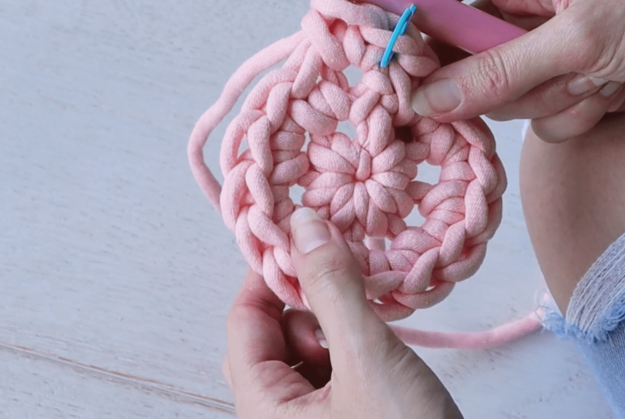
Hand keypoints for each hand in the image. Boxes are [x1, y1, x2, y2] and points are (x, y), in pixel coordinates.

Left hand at [223, 208, 462, 418]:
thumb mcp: (367, 357)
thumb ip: (333, 288)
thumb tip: (304, 225)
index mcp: (263, 411)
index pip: (244, 322)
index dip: (270, 274)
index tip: (303, 235)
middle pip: (271, 337)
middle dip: (308, 300)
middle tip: (346, 272)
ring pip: (305, 353)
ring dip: (334, 320)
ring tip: (370, 305)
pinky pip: (333, 372)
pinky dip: (351, 344)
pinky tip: (380, 334)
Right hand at [399, 0, 624, 141]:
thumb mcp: (581, 33)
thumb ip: (501, 68)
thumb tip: (428, 97)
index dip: (399, 21)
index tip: (385, 66)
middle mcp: (519, 6)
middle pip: (455, 55)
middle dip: (484, 81)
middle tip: (521, 85)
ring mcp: (545, 51)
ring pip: (500, 96)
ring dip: (544, 99)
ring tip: (592, 78)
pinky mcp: (572, 86)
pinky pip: (540, 118)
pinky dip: (573, 115)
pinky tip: (610, 94)